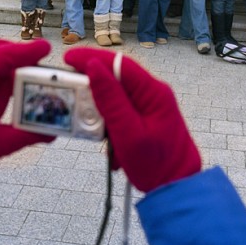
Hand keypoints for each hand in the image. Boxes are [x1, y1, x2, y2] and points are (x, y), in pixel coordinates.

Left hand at [0, 40, 53, 183]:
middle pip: (7, 53)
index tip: (49, 50)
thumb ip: (25, 136)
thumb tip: (52, 132)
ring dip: (14, 70)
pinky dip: (3, 73)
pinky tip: (9, 93)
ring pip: (0, 56)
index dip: (30, 52)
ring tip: (29, 90)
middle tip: (49, 82)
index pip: (8, 54)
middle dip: (28, 64)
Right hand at [63, 49, 201, 192]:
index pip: (119, 63)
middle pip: (117, 76)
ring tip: (90, 126)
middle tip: (70, 90)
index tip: (68, 58)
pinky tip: (108, 143)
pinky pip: (121, 110)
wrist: (177, 186)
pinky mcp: (145, 116)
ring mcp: (150, 104)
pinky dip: (110, 123)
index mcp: (153, 92)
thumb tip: (93, 67)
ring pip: (117, 94)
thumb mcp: (128, 134)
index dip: (92, 58)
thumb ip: (111, 99)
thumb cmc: (157, 164)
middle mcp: (153, 92)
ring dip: (101, 109)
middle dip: (93, 84)